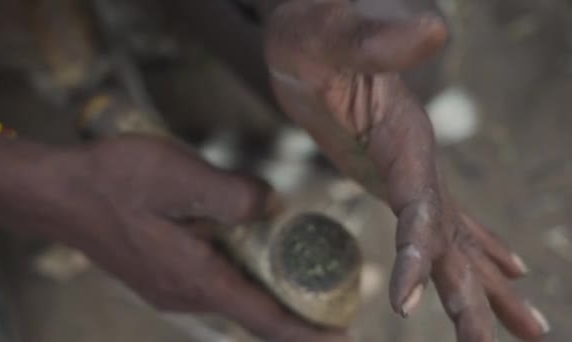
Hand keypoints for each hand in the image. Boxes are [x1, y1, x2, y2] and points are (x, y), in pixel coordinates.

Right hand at [0, 134, 345, 341]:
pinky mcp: (162, 273)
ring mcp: (171, 287)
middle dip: (296, 312)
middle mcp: (185, 293)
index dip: (307, 333)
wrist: (58, 192)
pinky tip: (251, 252)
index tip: (345, 340)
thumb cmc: (114, 180)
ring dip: (270, 293)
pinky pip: (214, 283)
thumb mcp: (179, 175)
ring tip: (302, 274)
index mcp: (196, 276)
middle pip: (253, 312)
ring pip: (234, 297)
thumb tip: (274, 206)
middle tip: (336, 298)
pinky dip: (243, 277)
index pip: (263, 317)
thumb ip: (234, 195)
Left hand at [265, 0, 547, 339]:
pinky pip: (438, 223)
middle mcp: (419, 161)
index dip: (417, 253)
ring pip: (454, 240)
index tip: (404, 302)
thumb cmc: (317, 30)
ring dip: (485, 286)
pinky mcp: (395, 174)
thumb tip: (432, 31)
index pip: (421, 207)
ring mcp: (410, 171)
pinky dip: (467, 251)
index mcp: (406, 138)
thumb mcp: (336, 34)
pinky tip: (501, 270)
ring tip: (530, 328)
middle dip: (477, 294)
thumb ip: (376, 38)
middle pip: (452, 238)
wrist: (315, 33)